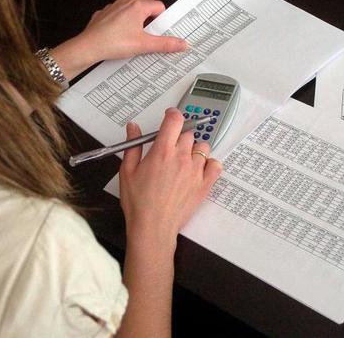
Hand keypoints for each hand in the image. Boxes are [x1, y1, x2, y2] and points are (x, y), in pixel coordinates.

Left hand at [50, 0, 186, 79]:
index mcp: (138, 7)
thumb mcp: (144, 45)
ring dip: (136, 16)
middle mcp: (125, 2)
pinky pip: (117, 13)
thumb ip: (165, 44)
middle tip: (151, 30)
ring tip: (136, 34)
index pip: (159, 6)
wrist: (88, 47)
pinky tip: (120, 35)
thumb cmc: (113, 43)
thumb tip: (181, 44)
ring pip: (130, 6)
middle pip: (146, 1)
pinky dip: (121, 21)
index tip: (162, 29)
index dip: (163, 18)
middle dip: (151, 14)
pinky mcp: (103, 14)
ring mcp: (113, 7)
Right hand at [119, 108, 221, 250]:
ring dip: (194, 149)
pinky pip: (216, 165)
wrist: (153, 227)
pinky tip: (199, 169)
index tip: (171, 117)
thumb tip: (133, 127)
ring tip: (183, 160)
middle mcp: (181, 157)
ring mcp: (195, 171)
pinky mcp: (205, 184)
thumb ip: (133, 145)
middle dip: (179, 136)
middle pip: (188, 133)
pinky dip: (210, 164)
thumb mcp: (127, 171)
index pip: (175, 120)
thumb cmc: (139, 203)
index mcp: (162, 151)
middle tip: (170, 147)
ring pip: (202, 147)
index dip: (173, 114)